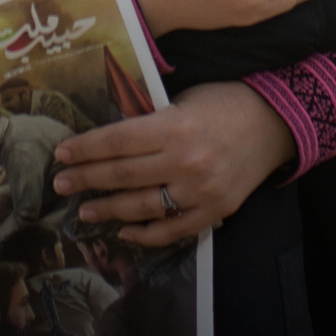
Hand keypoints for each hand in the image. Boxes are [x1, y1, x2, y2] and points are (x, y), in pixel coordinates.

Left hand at [51, 81, 295, 246]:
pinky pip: (172, 229)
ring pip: (141, 206)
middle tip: (60, 184)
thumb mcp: (183, 100)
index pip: (116, 142)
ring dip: (107, 209)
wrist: (275, 122)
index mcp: (174, 126)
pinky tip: (125, 232)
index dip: (85, 149)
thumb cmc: (224, 102)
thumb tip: (107, 142)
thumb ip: (150, 122)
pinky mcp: (216, 210)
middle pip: (122, 175)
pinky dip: (146, 234)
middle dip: (85, 179)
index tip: (62, 154)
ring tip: (84, 210)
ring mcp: (201, 190)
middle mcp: (185, 161)